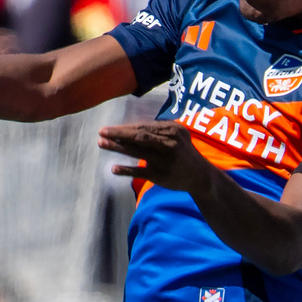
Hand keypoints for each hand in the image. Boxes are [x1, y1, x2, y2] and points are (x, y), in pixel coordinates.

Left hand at [98, 121, 214, 194]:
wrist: (200, 176)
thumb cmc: (183, 152)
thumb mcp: (177, 136)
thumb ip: (158, 130)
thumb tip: (131, 126)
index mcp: (173, 130)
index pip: (144, 127)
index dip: (125, 127)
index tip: (109, 128)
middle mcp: (170, 144)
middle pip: (140, 137)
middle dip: (119, 134)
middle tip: (101, 132)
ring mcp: (165, 160)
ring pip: (138, 151)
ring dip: (118, 147)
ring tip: (102, 144)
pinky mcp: (161, 176)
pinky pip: (140, 171)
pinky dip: (127, 170)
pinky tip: (114, 168)